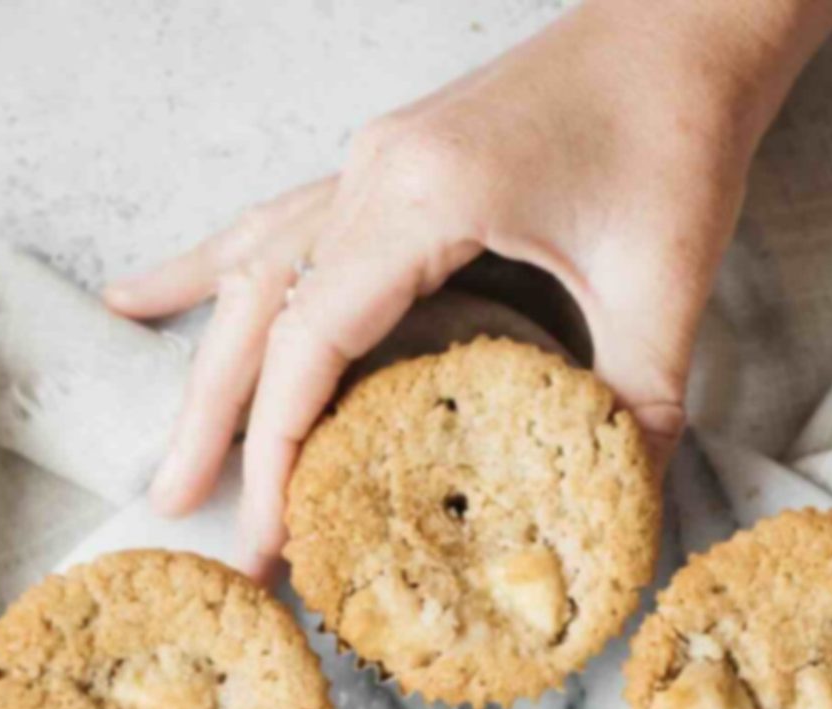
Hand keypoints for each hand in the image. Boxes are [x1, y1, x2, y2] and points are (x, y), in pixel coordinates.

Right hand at [104, 0, 831, 574]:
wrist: (685, 29)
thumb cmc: (675, 134)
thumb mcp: (666, 286)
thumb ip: (635, 410)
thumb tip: (615, 519)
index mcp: (425, 199)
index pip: (311, 342)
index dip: (276, 448)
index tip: (266, 535)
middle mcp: (375, 173)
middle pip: (256, 310)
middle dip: (213, 421)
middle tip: (177, 511)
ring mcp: (373, 161)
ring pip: (255, 271)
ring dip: (207, 364)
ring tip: (168, 453)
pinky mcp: (391, 161)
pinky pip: (279, 224)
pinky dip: (214, 270)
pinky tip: (146, 300)